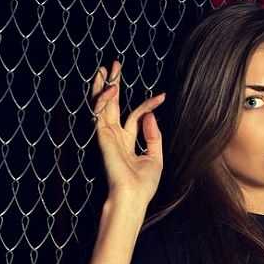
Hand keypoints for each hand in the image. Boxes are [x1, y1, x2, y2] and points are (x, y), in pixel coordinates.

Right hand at [91, 59, 165, 207]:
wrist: (132, 197)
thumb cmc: (143, 184)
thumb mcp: (155, 158)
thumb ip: (153, 136)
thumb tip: (150, 115)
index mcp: (127, 142)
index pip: (136, 117)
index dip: (148, 105)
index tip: (162, 96)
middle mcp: (115, 137)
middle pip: (112, 106)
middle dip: (112, 85)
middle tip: (113, 66)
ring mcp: (107, 136)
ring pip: (103, 105)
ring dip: (104, 86)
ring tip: (107, 68)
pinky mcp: (102, 137)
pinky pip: (100, 113)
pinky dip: (104, 99)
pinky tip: (112, 87)